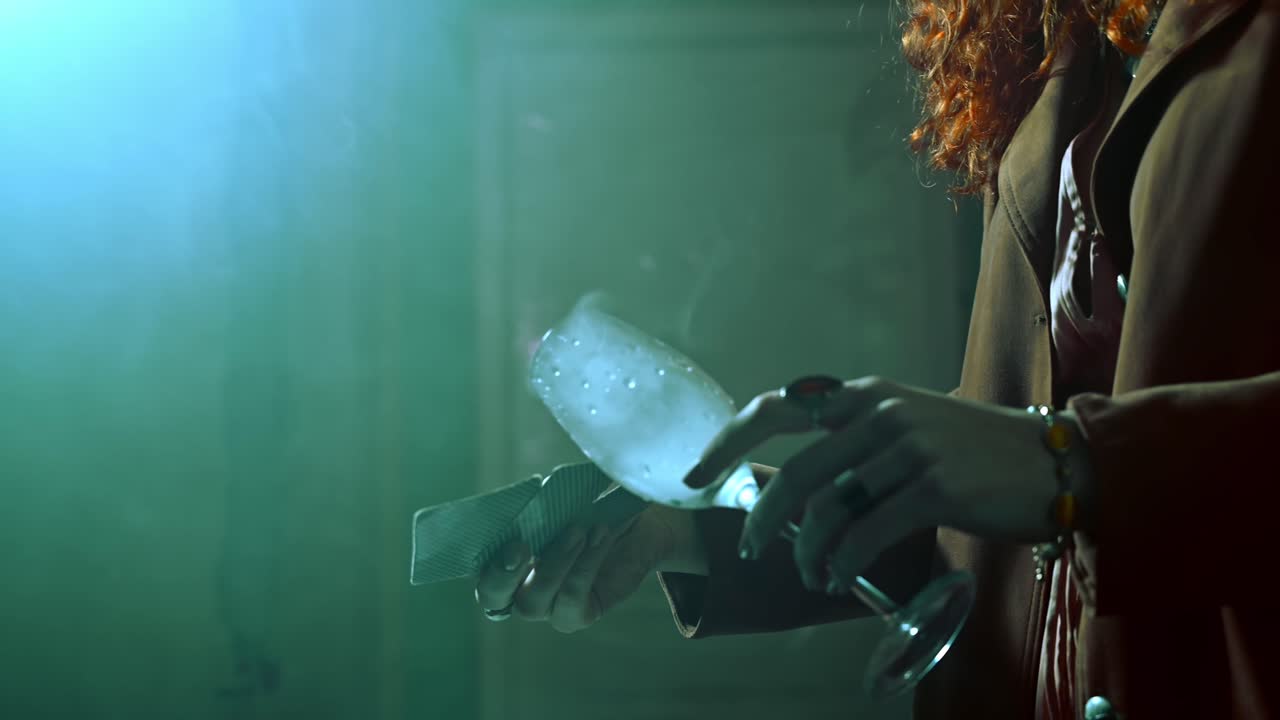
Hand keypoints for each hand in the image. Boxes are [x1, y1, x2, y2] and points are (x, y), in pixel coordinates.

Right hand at [473, 503, 703, 632]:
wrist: (635, 527)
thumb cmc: (588, 509)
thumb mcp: (564, 501)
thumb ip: (544, 504)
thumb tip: (540, 493)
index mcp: (503, 560)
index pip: (478, 568)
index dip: (484, 561)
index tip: (511, 538)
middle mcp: (518, 588)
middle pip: (492, 598)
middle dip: (502, 576)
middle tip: (522, 544)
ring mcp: (547, 607)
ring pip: (533, 601)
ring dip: (555, 563)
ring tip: (579, 530)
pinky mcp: (577, 615)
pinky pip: (572, 599)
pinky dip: (585, 565)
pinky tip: (599, 537)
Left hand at [683, 376, 1080, 590]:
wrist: (1054, 461)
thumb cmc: (975, 451)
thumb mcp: (910, 426)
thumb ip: (858, 442)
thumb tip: (803, 489)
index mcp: (865, 394)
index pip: (776, 407)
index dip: (728, 441)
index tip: (695, 473)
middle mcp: (881, 412)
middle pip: (794, 472)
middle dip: (762, 520)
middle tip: (749, 549)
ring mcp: (908, 448)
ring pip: (827, 509)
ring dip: (807, 553)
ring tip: (810, 574)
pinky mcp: (934, 487)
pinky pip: (865, 534)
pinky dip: (842, 563)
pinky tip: (839, 578)